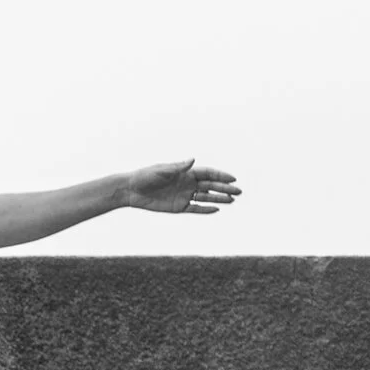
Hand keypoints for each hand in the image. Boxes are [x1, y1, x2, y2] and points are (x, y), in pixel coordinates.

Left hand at [121, 159, 240, 213]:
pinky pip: (195, 208)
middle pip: (211, 185)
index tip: (233, 178)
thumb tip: (193, 160)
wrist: (130, 190)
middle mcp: (187, 183)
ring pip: (206, 197)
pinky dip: (205, 209)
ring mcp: (184, 195)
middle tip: (239, 191)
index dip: (221, 175)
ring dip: (219, 198)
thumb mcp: (161, 170)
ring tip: (232, 200)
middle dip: (225, 188)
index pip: (208, 173)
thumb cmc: (145, 176)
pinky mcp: (178, 207)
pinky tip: (217, 209)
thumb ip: (178, 167)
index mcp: (185, 172)